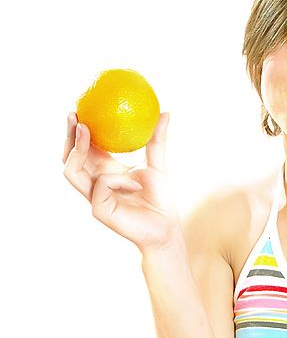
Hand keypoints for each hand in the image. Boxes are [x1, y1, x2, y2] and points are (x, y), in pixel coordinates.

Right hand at [62, 112, 179, 252]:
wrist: (166, 229)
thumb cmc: (160, 200)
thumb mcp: (158, 165)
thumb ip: (157, 141)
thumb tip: (165, 112)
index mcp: (105, 172)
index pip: (84, 149)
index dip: (78, 130)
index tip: (80, 108)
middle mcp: (95, 184)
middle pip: (70, 159)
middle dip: (68, 136)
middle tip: (75, 116)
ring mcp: (94, 198)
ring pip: (72, 172)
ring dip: (77, 150)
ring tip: (86, 131)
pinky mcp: (99, 211)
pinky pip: (100, 186)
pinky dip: (116, 179)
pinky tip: (135, 184)